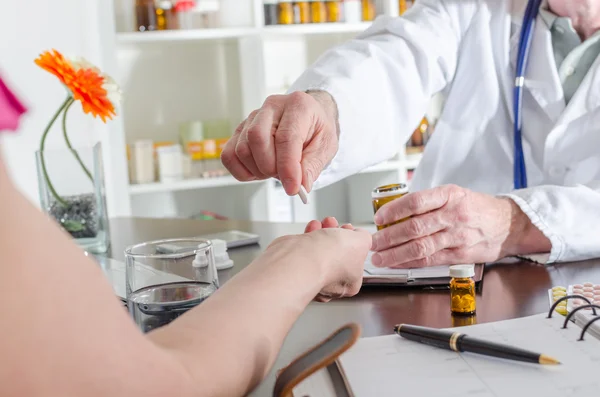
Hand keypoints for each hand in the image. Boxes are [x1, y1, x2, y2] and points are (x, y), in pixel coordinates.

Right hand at [221, 91, 338, 194]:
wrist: (310, 118)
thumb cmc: (317, 130)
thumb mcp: (327, 146)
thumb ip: (313, 165)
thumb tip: (301, 185)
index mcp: (297, 105)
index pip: (286, 137)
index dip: (288, 166)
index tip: (293, 188)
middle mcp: (272, 107)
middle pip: (256, 138)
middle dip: (270, 167)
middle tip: (285, 177)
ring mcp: (252, 118)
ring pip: (242, 149)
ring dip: (258, 170)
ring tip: (275, 171)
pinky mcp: (240, 132)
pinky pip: (229, 155)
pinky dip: (242, 171)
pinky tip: (259, 171)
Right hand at [265, 217, 369, 302]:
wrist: (301, 258)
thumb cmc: (331, 258)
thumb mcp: (362, 241)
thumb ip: (364, 238)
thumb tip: (360, 236)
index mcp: (350, 284)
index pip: (356, 263)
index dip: (355, 244)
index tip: (353, 233)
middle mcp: (330, 284)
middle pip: (338, 255)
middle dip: (338, 235)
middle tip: (339, 226)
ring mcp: (312, 275)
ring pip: (321, 250)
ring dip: (324, 233)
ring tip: (326, 222)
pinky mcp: (297, 266)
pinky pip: (306, 249)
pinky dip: (310, 235)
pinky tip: (313, 227)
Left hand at [370, 185, 550, 267]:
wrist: (508, 224)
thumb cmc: (475, 207)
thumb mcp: (454, 194)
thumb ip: (428, 203)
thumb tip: (393, 213)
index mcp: (450, 195)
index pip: (416, 201)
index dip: (394, 210)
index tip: (379, 218)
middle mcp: (454, 214)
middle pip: (415, 227)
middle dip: (389, 237)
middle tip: (373, 242)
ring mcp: (458, 236)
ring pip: (421, 246)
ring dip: (395, 254)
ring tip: (379, 257)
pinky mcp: (461, 254)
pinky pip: (431, 259)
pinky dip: (411, 262)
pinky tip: (397, 263)